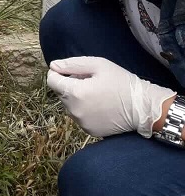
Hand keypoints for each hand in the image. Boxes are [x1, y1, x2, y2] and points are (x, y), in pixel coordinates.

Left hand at [46, 56, 175, 137]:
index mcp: (74, 93)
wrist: (144, 107)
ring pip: (69, 105)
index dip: (58, 73)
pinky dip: (84, 110)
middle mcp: (74, 110)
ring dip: (76, 98)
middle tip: (89, 81)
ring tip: (96, 93)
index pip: (52, 81)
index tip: (70, 71)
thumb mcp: (98, 65)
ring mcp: (81, 123)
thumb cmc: (122, 82)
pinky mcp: (89, 131)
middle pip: (61, 93)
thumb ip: (72, 64)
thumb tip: (53, 66)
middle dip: (69, 85)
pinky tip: (100, 105)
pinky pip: (79, 116)